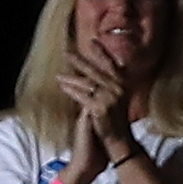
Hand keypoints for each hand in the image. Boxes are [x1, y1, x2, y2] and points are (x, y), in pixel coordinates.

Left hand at [57, 38, 134, 161]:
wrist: (119, 142)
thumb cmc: (116, 122)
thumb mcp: (118, 100)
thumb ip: (112, 87)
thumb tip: (102, 75)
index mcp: (123, 85)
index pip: (112, 64)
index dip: (102, 52)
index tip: (93, 41)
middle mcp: (118, 89)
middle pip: (95, 71)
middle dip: (79, 62)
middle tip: (66, 53)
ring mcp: (109, 98)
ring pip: (86, 84)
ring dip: (70, 79)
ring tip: (58, 75)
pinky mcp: (99, 107)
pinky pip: (81, 96)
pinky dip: (71, 91)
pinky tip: (62, 87)